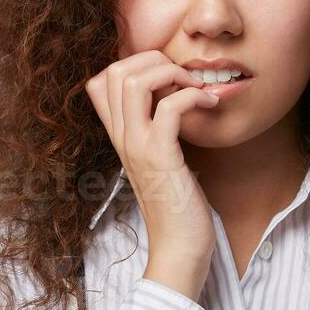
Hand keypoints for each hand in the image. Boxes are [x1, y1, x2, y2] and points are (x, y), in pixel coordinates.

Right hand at [84, 49, 221, 298]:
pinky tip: (210, 105)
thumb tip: (173, 103)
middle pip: (114, 71)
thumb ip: (158, 133)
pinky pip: (169, 107)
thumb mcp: (161, 162)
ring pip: (134, 81)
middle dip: (154, 59)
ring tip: (196, 88)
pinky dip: (193, 96)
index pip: (99, 81)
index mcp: (119, 137)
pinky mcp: (161, 158)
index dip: (133, 65)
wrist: (179, 250)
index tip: (167, 78)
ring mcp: (138, 147)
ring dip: (172, 73)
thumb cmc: (177, 207)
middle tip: (184, 77)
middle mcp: (121, 138)